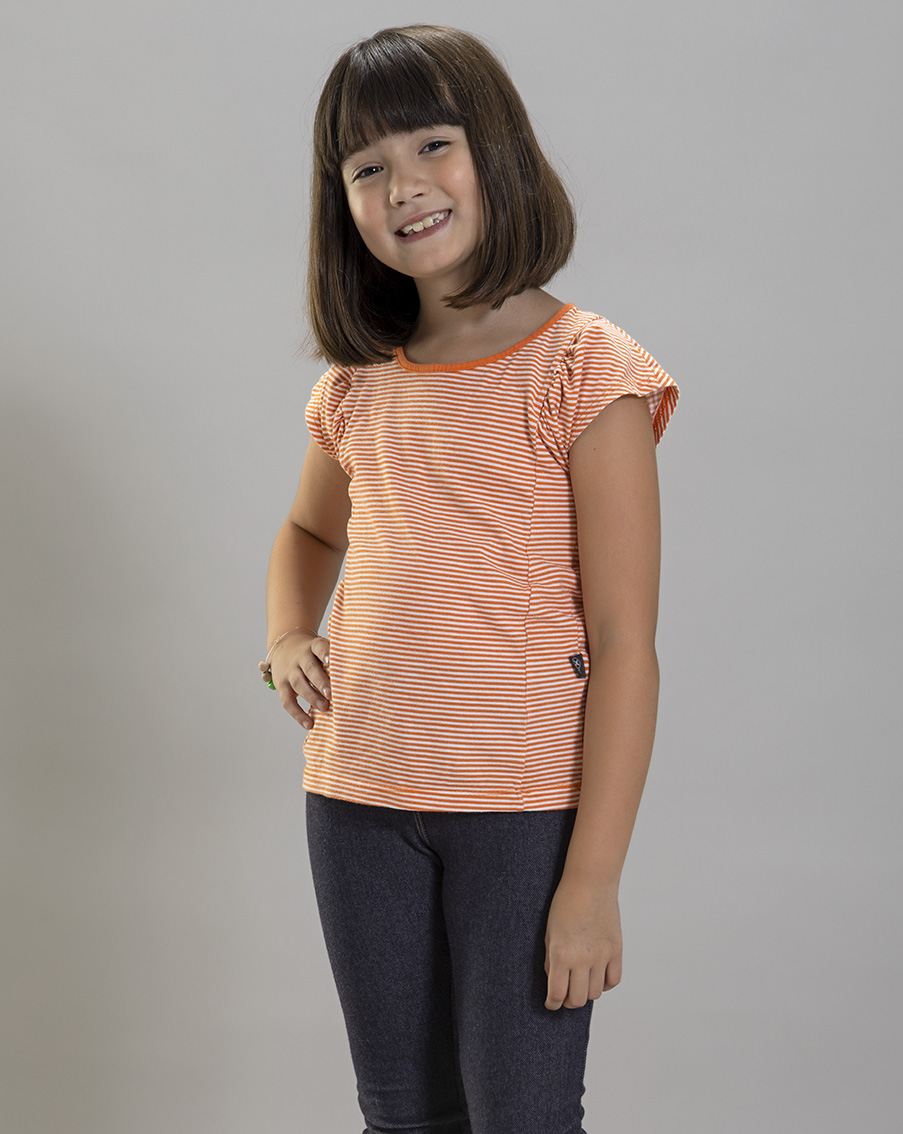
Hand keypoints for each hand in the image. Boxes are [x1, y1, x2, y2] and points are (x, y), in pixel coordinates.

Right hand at [268, 629, 330, 729]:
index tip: (332, 662)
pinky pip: (288, 701)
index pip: (319, 647)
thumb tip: (358, 675)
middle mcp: (300, 658)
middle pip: (310, 669)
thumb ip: (334, 659)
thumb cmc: (312, 653)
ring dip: (312, 697)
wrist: (284, 647)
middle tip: (331, 694)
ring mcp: (289, 672)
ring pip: (299, 684)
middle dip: (321, 682)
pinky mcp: (281, 686)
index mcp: (312, 647)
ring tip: (324, 708)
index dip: (325, 654)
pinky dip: (298, 714)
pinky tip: (309, 724)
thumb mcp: (319, 648)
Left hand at [544, 873, 621, 1009]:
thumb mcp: (549, 933)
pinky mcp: (616, 951)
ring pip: (595, 993)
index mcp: (561, 954)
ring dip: (586, 992)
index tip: (550, 1003)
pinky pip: (613, 980)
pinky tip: (597, 976)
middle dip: (568, 1002)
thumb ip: (551, 960)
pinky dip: (605, 984)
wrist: (590, 883)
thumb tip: (555, 982)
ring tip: (580, 983)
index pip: (557, 994)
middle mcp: (582, 959)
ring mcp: (602, 956)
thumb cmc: (565, 903)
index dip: (552, 1004)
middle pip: (577, 1000)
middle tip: (565, 996)